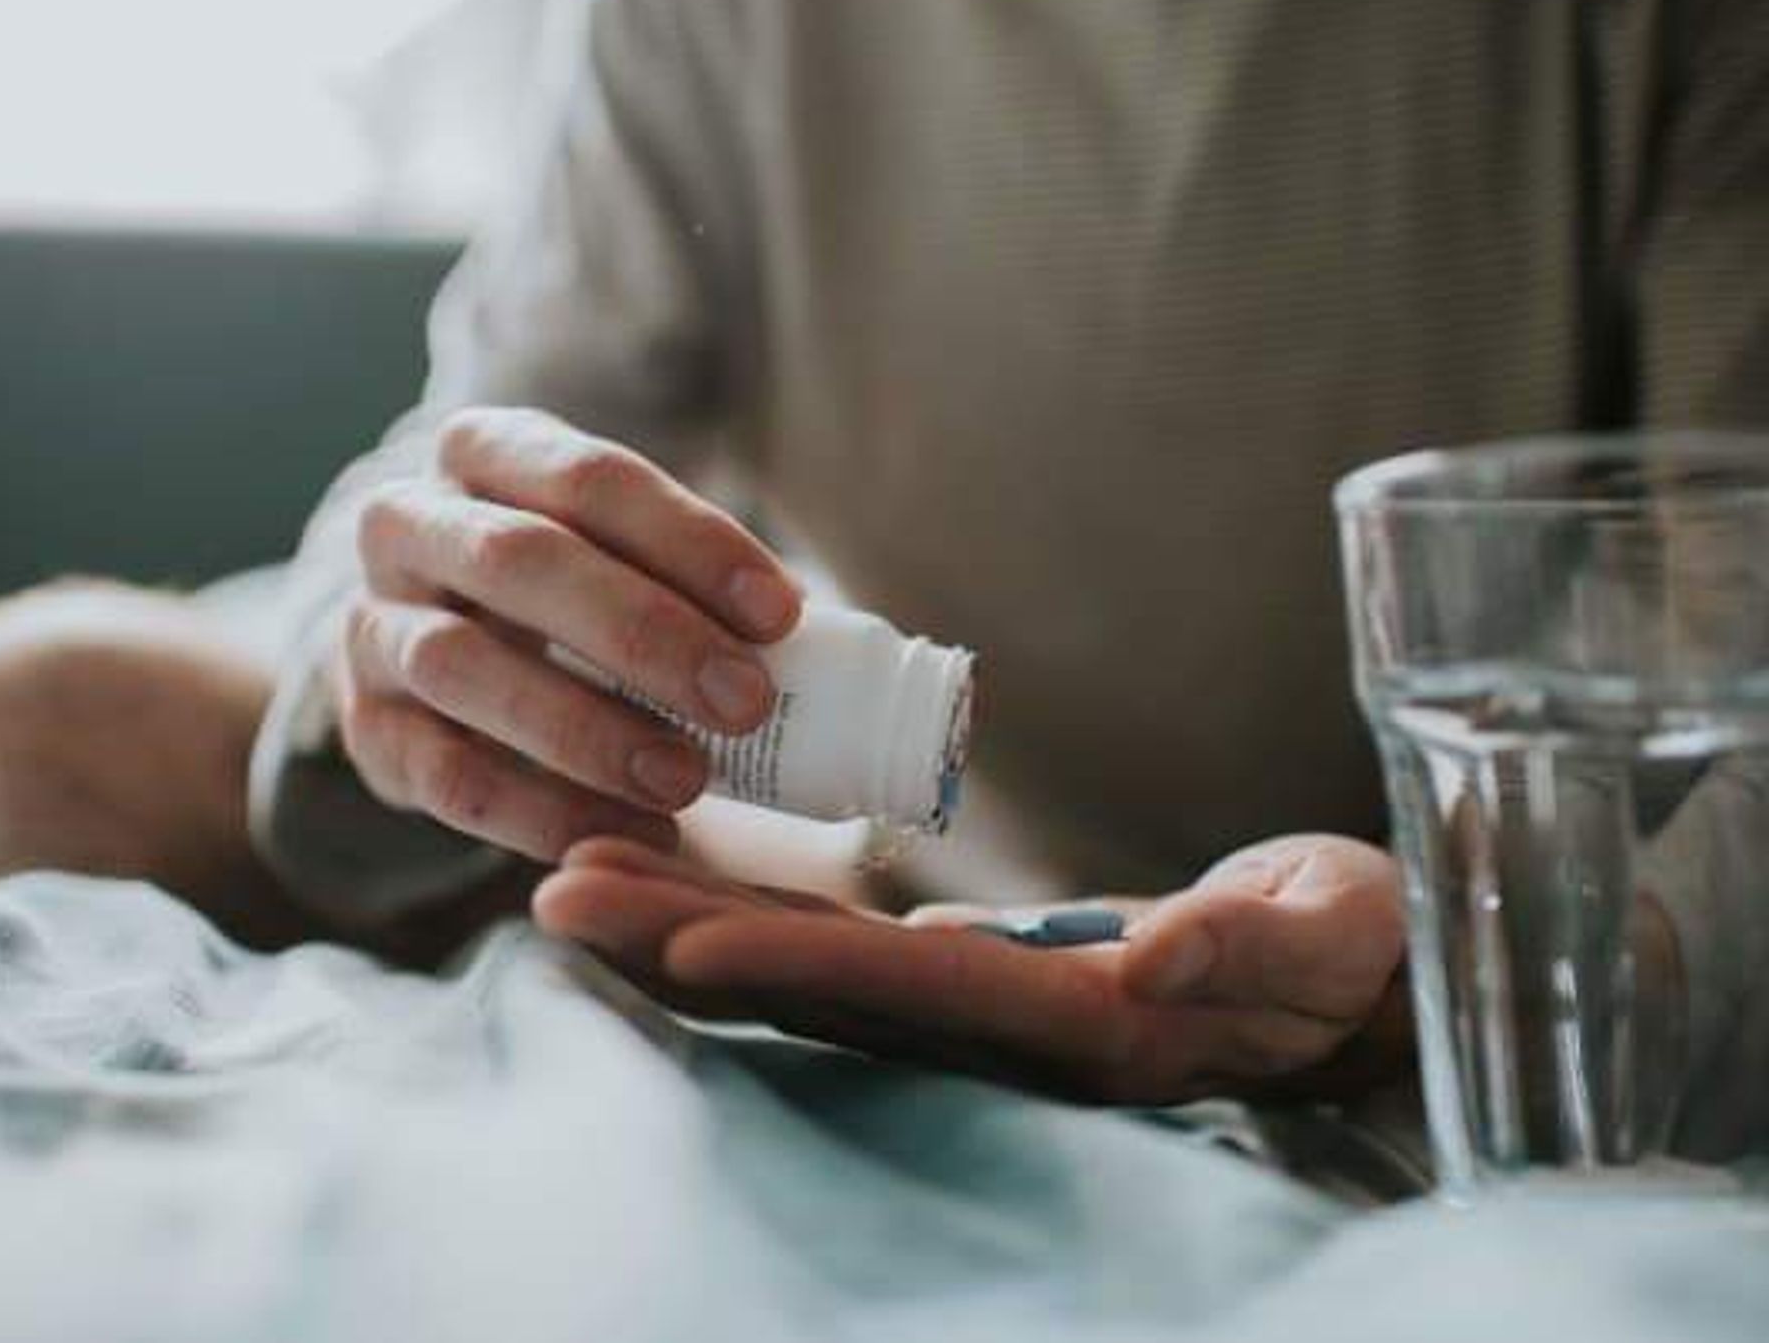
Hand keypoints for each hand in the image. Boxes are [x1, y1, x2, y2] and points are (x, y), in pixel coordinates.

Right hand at [338, 407, 801, 861]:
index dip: (690, 542)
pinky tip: (634, 832)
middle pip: (522, 561)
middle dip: (645, 633)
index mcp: (484, 451)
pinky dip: (545, 812)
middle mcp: (409, 524)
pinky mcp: (366, 729)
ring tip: (689, 780)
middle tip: (748, 701)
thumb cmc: (560, 583)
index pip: (589, 479)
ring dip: (587, 730)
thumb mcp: (609, 544)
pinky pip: (448, 776)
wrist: (422, 637)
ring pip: (464, 669)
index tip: (782, 612)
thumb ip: (684, 571)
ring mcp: (373, 628)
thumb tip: (809, 629)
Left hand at [534, 833, 1413, 1103]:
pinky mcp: (976, 976)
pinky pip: (841, 949)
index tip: (667, 931)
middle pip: (817, 990)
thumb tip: (1155, 963)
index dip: (785, 964)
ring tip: (575, 876)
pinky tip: (677, 879)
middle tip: (556, 891)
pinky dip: (751, 916)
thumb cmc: (1353, 954)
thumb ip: (1251, 945)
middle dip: (683, 941)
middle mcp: (1004, 1034)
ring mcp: (979, 1011)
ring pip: (808, 971)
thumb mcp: (1331, 935)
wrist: (1355, 982)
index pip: (908, 992)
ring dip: (688, 923)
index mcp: (1079, 1028)